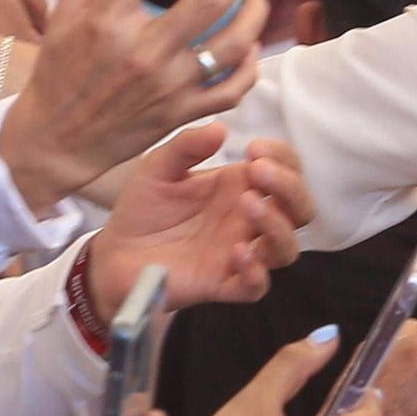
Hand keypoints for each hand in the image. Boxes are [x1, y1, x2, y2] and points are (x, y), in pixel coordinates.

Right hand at [0, 0, 273, 211]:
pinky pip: (234, 87)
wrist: (57, 141)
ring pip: (236, 43)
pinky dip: (250, 64)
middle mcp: (145, 52)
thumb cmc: (60, 73)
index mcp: (109, 22)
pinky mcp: (184, 112)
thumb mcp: (63, 16)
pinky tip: (249, 42)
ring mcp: (171, 85)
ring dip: (256, 9)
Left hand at [84, 123, 310, 312]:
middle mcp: (248, 222)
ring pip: (287, 249)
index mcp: (242, 188)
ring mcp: (240, 255)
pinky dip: (256, 272)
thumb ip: (187, 145)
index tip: (254, 149)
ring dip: (277, 225)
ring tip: (247, 204)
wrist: (115, 253)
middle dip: (290, 188)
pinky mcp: (223, 284)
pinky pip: (256, 287)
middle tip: (257, 172)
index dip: (284, 158)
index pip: (288, 171)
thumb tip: (221, 128)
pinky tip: (237, 252)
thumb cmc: (144, 209)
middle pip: (301, 210)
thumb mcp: (159, 167)